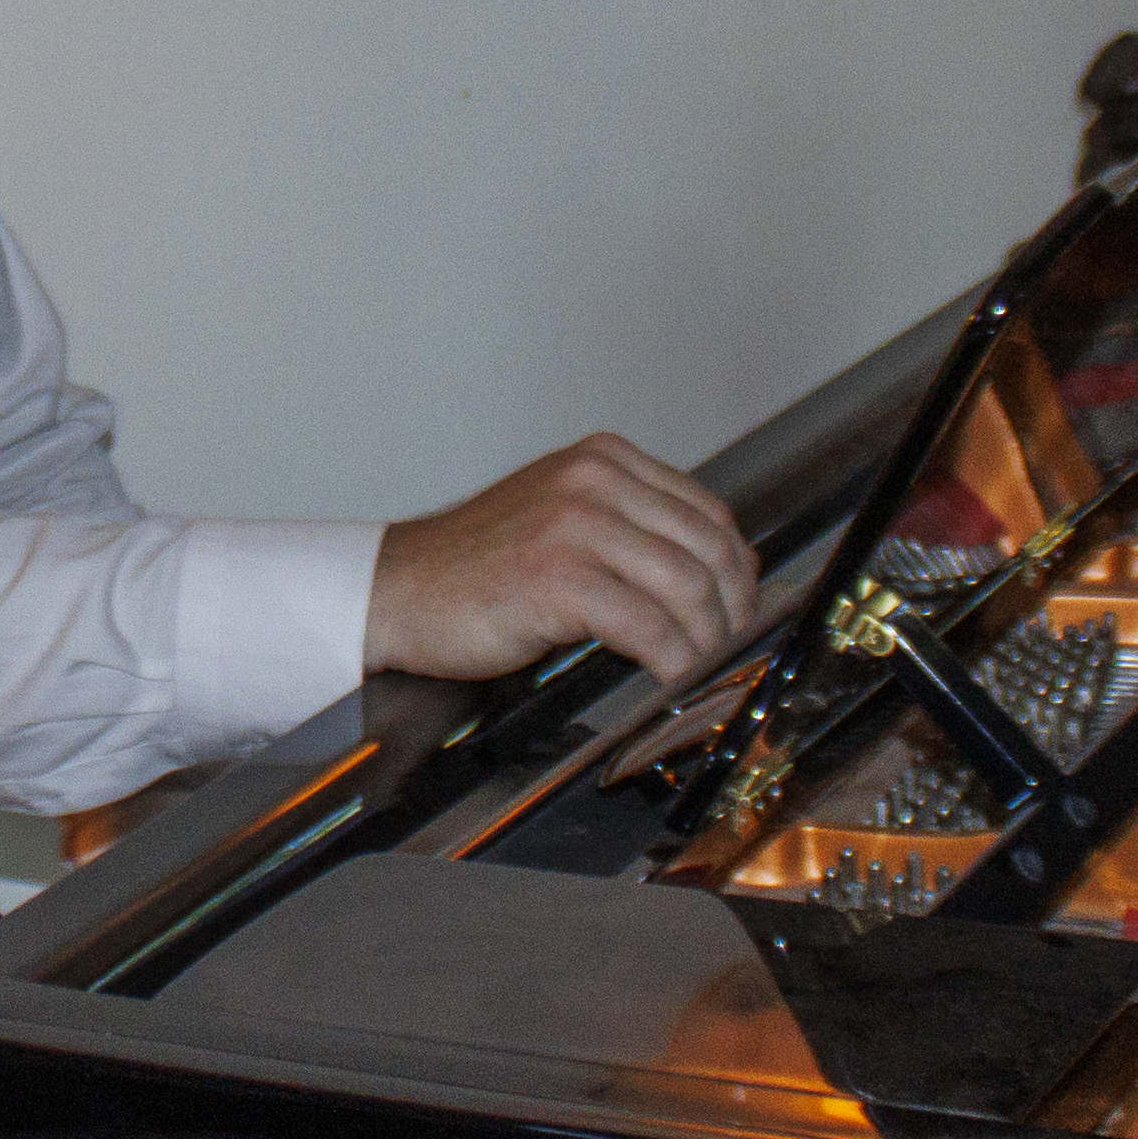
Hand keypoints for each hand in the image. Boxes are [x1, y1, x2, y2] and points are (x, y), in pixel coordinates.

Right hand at [361, 434, 759, 689]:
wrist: (398, 591)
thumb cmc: (477, 567)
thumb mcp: (563, 519)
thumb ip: (633, 528)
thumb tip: (723, 571)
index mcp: (603, 460)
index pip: (707, 512)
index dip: (737, 571)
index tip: (739, 611)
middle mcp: (594, 480)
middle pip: (708, 549)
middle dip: (732, 610)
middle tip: (729, 650)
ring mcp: (575, 524)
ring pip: (686, 588)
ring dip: (706, 641)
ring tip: (698, 668)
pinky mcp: (558, 577)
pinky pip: (648, 627)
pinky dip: (671, 661)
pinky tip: (667, 678)